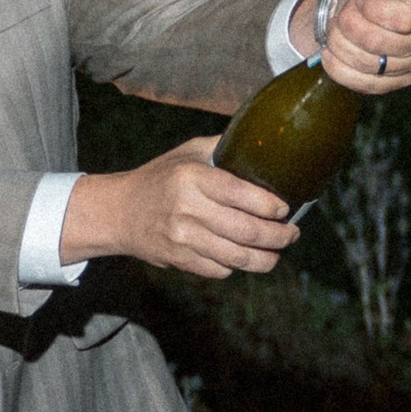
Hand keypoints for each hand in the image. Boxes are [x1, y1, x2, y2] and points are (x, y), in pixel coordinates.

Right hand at [64, 136, 301, 280]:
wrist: (119, 212)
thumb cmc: (160, 178)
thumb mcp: (187, 153)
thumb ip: (223, 148)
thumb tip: (264, 141)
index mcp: (190, 177)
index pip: (240, 193)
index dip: (270, 205)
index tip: (285, 207)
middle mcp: (185, 208)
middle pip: (246, 231)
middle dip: (278, 236)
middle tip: (291, 234)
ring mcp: (181, 238)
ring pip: (237, 257)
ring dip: (265, 259)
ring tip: (277, 252)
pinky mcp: (178, 260)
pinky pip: (219, 270)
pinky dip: (237, 266)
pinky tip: (243, 256)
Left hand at [318, 0, 410, 98]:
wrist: (345, 9)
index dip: (379, 11)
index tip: (361, 0)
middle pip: (390, 43)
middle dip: (354, 26)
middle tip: (344, 13)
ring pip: (375, 64)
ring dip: (344, 44)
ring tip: (336, 29)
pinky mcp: (396, 82)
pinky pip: (368, 84)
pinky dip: (342, 68)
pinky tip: (331, 54)